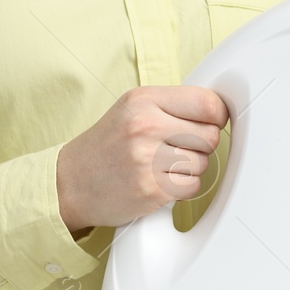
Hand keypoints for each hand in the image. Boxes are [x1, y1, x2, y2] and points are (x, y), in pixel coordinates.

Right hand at [55, 86, 228, 230]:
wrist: (71, 182)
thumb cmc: (108, 145)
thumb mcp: (133, 109)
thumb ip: (172, 105)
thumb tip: (218, 110)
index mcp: (144, 100)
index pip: (208, 104)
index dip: (216, 117)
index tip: (210, 123)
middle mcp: (146, 126)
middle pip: (210, 136)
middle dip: (201, 145)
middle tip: (177, 148)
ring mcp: (148, 159)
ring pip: (203, 163)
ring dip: (190, 169)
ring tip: (162, 166)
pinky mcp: (152, 190)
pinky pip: (193, 187)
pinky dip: (182, 188)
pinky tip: (160, 182)